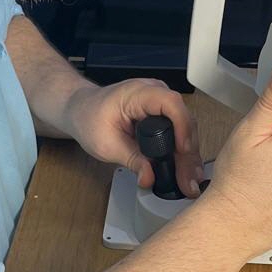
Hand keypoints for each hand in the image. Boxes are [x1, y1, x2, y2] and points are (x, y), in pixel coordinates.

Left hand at [64, 79, 203, 196]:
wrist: (82, 110)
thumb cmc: (89, 118)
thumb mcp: (106, 145)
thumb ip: (132, 161)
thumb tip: (150, 177)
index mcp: (138, 93)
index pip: (170, 103)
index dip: (182, 126)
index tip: (183, 150)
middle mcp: (154, 93)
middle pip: (183, 118)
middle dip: (188, 151)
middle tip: (189, 179)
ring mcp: (161, 102)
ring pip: (186, 126)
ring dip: (189, 154)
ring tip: (190, 179)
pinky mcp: (163, 113)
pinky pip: (180, 129)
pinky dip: (183, 150)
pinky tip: (186, 168)